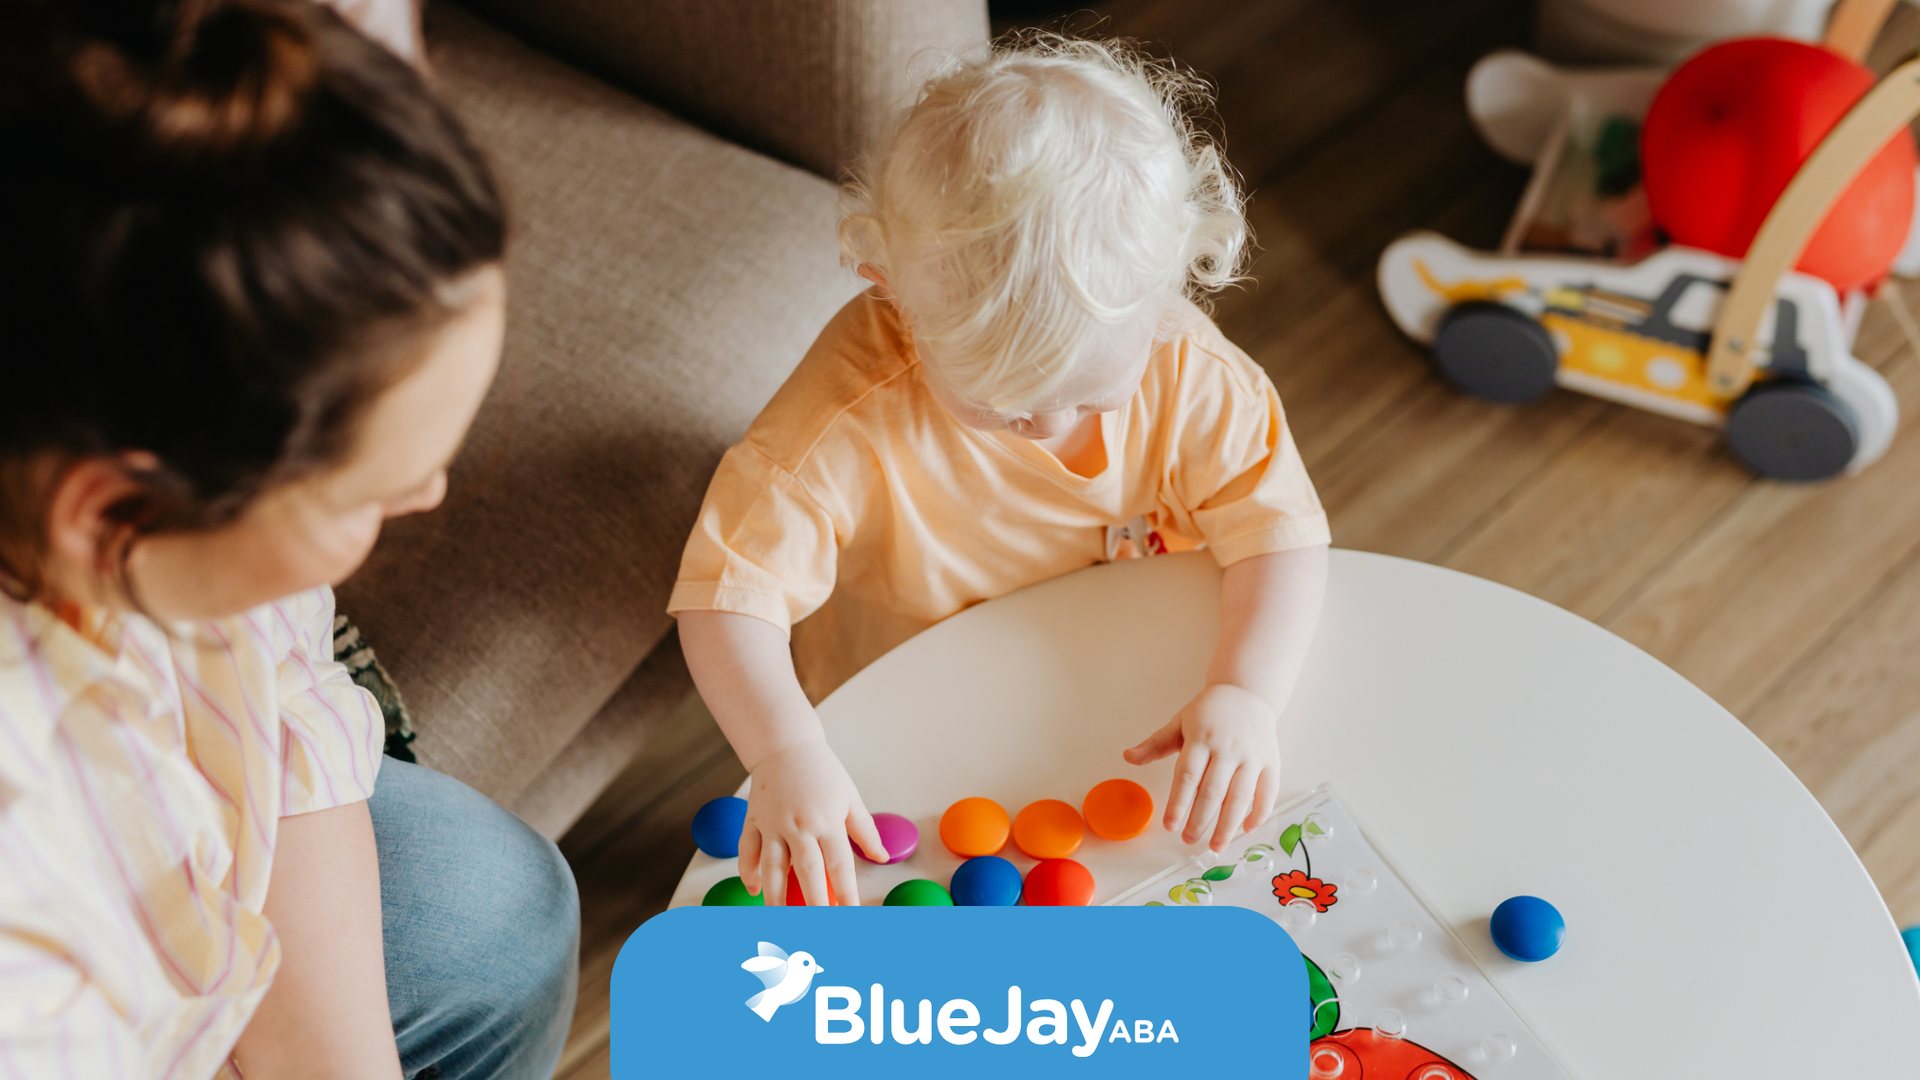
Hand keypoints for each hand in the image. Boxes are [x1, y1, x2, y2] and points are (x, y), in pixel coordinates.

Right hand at [739, 738, 886, 905]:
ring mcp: (773, 824)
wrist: (785, 745)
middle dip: (813, 904)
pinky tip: (753, 891)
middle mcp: (799, 825)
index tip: (851, 916)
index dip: (846, 894)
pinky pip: (747, 851)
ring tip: (781, 920)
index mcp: (827, 821)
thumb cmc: (822, 772)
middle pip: (807, 872)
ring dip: (776, 896)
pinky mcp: (752, 820)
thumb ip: (865, 831)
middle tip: (817, 929)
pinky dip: (748, 872)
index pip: (839, 866)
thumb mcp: (849, 798)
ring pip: (773, 867)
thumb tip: (882, 857)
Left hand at [1123, 682, 1280, 851]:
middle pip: (1213, 791)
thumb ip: (1155, 744)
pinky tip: (1246, 830)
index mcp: (1202, 738)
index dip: (1178, 803)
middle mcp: (1228, 748)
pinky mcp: (1270, 762)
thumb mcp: (1179, 722)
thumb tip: (1128, 757)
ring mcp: (1252, 756)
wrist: (1247, 692)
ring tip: (1216, 846)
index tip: (1170, 826)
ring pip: (1240, 796)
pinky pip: (1267, 792)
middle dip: (1200, 820)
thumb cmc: (1209, 711)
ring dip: (1228, 825)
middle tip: (1189, 840)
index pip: (1187, 776)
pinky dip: (1259, 813)